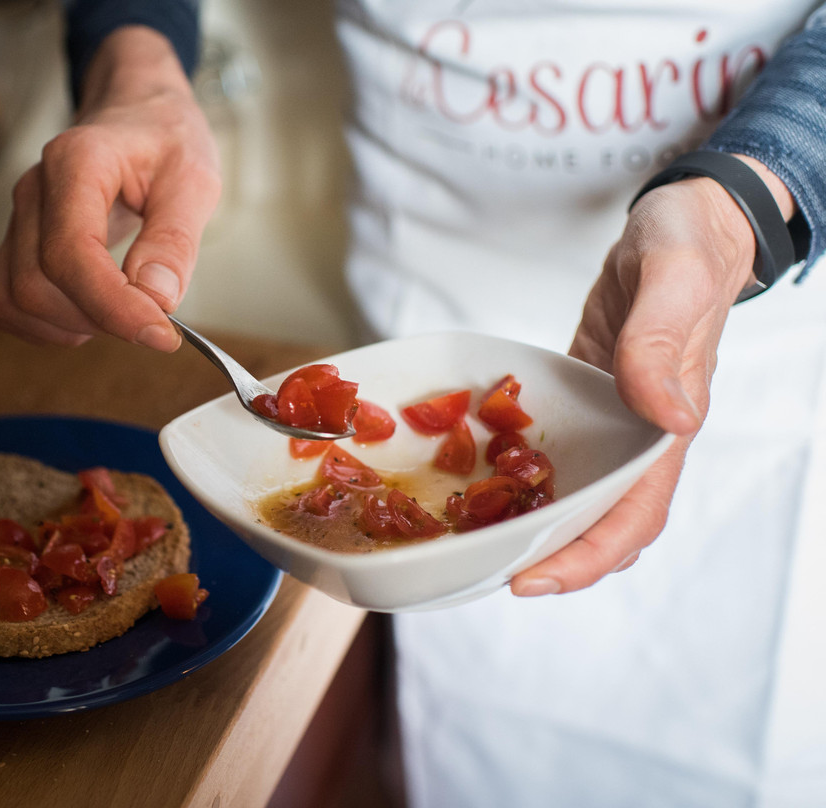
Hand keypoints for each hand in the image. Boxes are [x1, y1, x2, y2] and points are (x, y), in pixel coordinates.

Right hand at [0, 26, 220, 350]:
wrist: (138, 112)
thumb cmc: (165, 138)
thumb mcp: (194, 178)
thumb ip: (176, 239)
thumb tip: (157, 298)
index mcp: (77, 163)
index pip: (71, 254)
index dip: (113, 306)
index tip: (161, 334)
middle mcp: (36, 190)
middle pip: (36, 285)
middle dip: (99, 319)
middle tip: (153, 320)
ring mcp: (19, 217)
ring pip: (15, 300)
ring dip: (71, 327)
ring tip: (122, 315)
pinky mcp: (17, 242)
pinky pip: (7, 302)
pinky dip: (46, 326)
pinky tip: (90, 316)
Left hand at [509, 156, 793, 596]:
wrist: (686, 223)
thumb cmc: (689, 246)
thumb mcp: (674, 280)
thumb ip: (662, 344)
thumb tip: (671, 419)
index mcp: (669, 423)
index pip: (634, 515)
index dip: (587, 557)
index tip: (531, 580)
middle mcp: (640, 433)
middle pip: (601, 521)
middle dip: (551, 557)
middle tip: (486, 569)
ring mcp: (613, 419)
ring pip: (579, 493)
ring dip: (537, 524)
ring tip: (479, 540)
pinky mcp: (589, 398)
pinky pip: (560, 450)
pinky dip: (528, 473)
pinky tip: (485, 479)